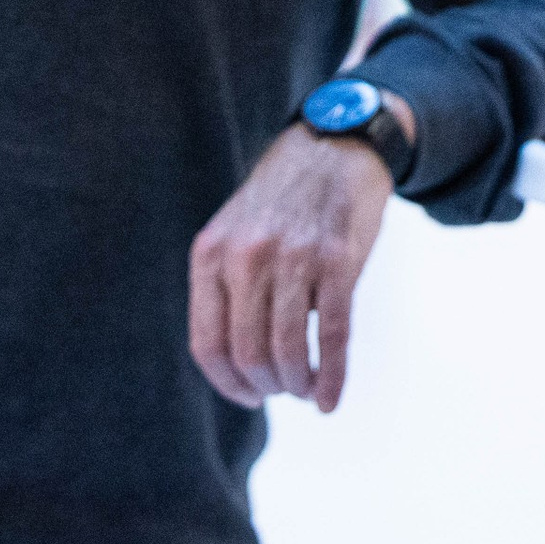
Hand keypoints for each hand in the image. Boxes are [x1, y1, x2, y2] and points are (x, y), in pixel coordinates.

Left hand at [188, 108, 405, 414]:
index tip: (248, 395)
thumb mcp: (234, 232)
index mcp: (211, 252)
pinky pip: (331, 337)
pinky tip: (330, 399)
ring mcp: (293, 257)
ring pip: (287, 351)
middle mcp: (246, 255)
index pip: (207, 344)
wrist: (334, 145)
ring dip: (297, 385)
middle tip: (283, 390)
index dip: (227, 383)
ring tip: (306, 389)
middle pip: (247, 354)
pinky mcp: (337, 261)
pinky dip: (331, 378)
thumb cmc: (283, 201)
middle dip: (267, 387)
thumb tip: (238, 367)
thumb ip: (226, 286)